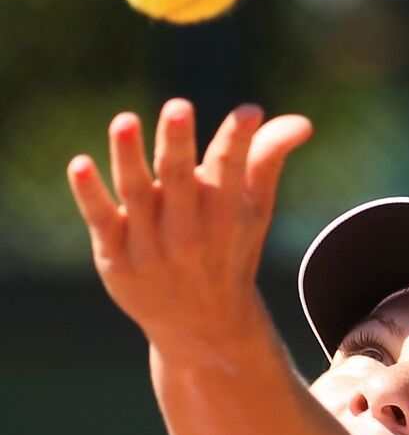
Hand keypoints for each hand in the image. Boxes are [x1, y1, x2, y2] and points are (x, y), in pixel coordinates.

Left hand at [67, 98, 312, 353]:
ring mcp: (150, 247)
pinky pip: (101, 221)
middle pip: (181, 181)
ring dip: (130, 158)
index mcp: (226, 216)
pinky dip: (90, 195)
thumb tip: (303, 123)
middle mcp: (189, 232)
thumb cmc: (230, 252)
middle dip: (179, 144)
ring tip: (125, 121)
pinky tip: (80, 164)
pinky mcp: (116, 258)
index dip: (239, 140)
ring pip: (137, 195)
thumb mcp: (254, 210)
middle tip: (179, 106)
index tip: (247, 113)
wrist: (202, 327)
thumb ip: (268, 159)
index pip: (231, 171)